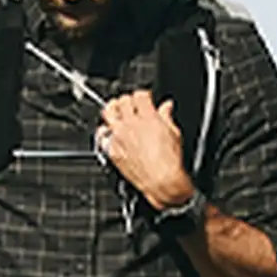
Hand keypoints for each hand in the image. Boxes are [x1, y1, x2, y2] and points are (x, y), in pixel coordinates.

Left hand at [100, 87, 196, 210]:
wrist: (161, 182)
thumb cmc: (169, 162)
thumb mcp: (174, 133)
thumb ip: (167, 116)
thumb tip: (166, 107)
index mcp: (148, 117)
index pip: (139, 95)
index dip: (143, 96)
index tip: (145, 99)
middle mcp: (131, 124)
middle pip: (123, 101)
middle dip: (128, 101)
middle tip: (132, 106)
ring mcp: (119, 136)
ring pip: (108, 112)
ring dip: (113, 109)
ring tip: (117, 111)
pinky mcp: (112, 150)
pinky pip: (102, 135)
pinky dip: (105, 131)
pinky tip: (110, 132)